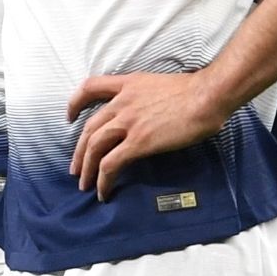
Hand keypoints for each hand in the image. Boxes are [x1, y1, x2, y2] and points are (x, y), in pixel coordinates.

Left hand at [67, 72, 229, 200]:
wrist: (207, 96)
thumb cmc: (194, 91)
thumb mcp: (158, 85)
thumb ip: (144, 98)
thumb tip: (146, 114)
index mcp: (127, 85)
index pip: (90, 87)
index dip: (75, 102)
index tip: (70, 117)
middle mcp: (122, 102)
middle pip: (89, 127)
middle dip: (79, 151)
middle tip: (76, 168)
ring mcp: (128, 122)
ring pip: (94, 147)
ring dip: (86, 168)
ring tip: (85, 184)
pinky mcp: (138, 141)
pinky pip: (111, 163)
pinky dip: (103, 179)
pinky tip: (103, 190)